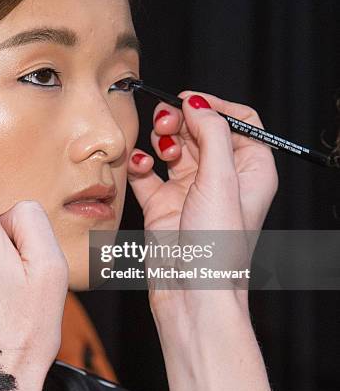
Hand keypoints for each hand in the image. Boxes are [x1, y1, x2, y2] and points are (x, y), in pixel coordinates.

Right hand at [127, 91, 278, 315]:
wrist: (190, 291)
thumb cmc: (218, 246)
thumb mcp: (222, 180)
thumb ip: (210, 133)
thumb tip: (197, 102)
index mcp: (249, 169)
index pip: (238, 121)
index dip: (214, 105)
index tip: (189, 100)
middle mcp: (220, 177)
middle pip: (200, 130)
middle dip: (181, 121)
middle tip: (166, 121)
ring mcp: (189, 189)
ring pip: (172, 147)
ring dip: (161, 140)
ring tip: (159, 148)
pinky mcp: (162, 203)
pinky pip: (147, 172)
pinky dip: (140, 164)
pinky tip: (140, 166)